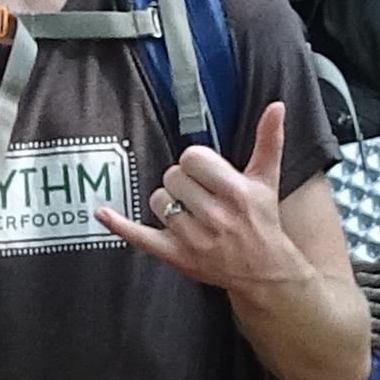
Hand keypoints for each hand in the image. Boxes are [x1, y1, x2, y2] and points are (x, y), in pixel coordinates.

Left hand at [98, 97, 303, 297]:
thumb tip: (276, 107)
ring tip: (189, 210)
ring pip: (157, 200)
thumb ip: (269, 140)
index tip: (205, 172)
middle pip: (172, 177)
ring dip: (168, 201)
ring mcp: (194, 238)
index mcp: (236, 192)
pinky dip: (120, 225)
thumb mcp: (267, 179)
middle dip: (183, 181)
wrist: (264, 272)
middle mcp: (216, 216)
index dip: (196, 162)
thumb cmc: (263, 221)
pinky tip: (103, 212)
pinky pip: (140, 236)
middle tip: (199, 193)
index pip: (192, 158)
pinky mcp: (177, 255)